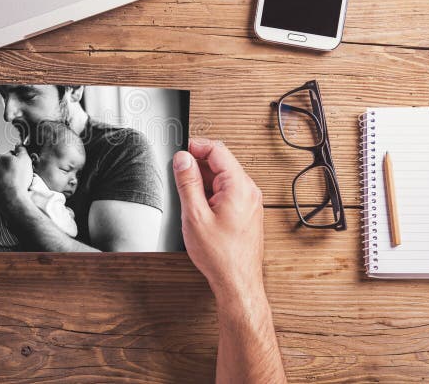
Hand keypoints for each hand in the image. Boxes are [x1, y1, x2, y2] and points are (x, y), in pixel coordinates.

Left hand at [0, 145, 33, 212]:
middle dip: (9, 168)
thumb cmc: (19, 180)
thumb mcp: (26, 160)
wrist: (12, 198)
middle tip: (17, 176)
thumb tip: (18, 144)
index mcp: (2, 157)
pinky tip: (1, 188)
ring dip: (1, 177)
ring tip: (10, 184)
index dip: (18, 160)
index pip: (11, 154)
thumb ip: (21, 150)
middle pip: (2, 164)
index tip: (21, 166)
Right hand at [173, 138, 264, 303]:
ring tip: (189, 198)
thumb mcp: (195, 215)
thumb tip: (182, 159)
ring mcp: (249, 201)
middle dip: (197, 164)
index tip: (181, 150)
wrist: (237, 281)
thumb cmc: (221, 255)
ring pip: (223, 177)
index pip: (218, 150)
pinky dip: (211, 192)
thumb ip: (187, 182)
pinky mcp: (246, 211)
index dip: (196, 146)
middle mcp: (248, 191)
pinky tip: (199, 207)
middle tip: (179, 175)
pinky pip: (227, 191)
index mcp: (239, 186)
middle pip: (221, 162)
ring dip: (203, 180)